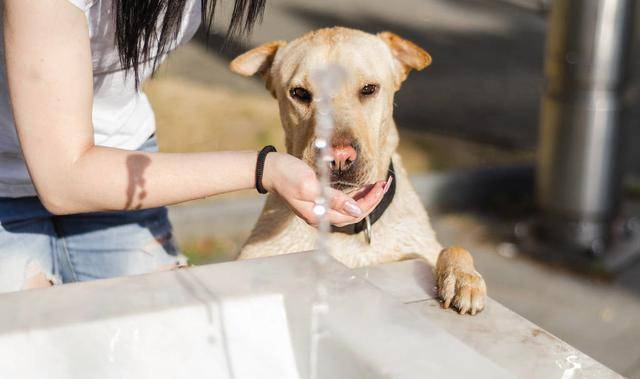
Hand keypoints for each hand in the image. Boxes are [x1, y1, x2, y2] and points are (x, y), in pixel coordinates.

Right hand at [262, 152, 386, 226]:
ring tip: (379, 184)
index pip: (354, 214)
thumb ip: (334, 200)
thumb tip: (356, 211)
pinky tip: (363, 188)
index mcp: (320, 215)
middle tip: (385, 183)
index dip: (371, 201)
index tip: (382, 187)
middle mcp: (321, 216)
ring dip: (366, 197)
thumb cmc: (288, 174)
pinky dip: (355, 195)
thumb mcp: (311, 185)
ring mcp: (320, 209)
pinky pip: (343, 202)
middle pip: (354, 213)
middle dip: (372, 199)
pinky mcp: (319, 200)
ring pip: (350, 208)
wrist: (270, 169)